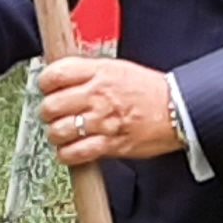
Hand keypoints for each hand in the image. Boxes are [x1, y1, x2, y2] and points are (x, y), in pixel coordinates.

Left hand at [40, 53, 181, 165]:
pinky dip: (67, 154)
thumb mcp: (117, 68)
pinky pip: (74, 153)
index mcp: (99, 72)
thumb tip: (60, 77)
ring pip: (59, 131)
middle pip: (51, 106)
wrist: (177, 110)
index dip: (45, 83)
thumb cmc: (148, 90)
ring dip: (56, 134)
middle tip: (53, 114)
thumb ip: (88, 72)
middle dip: (47, 112)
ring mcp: (102, 122)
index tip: (47, 88)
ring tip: (63, 133)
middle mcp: (97, 96)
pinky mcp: (109, 145)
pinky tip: (70, 150)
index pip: (55, 74)